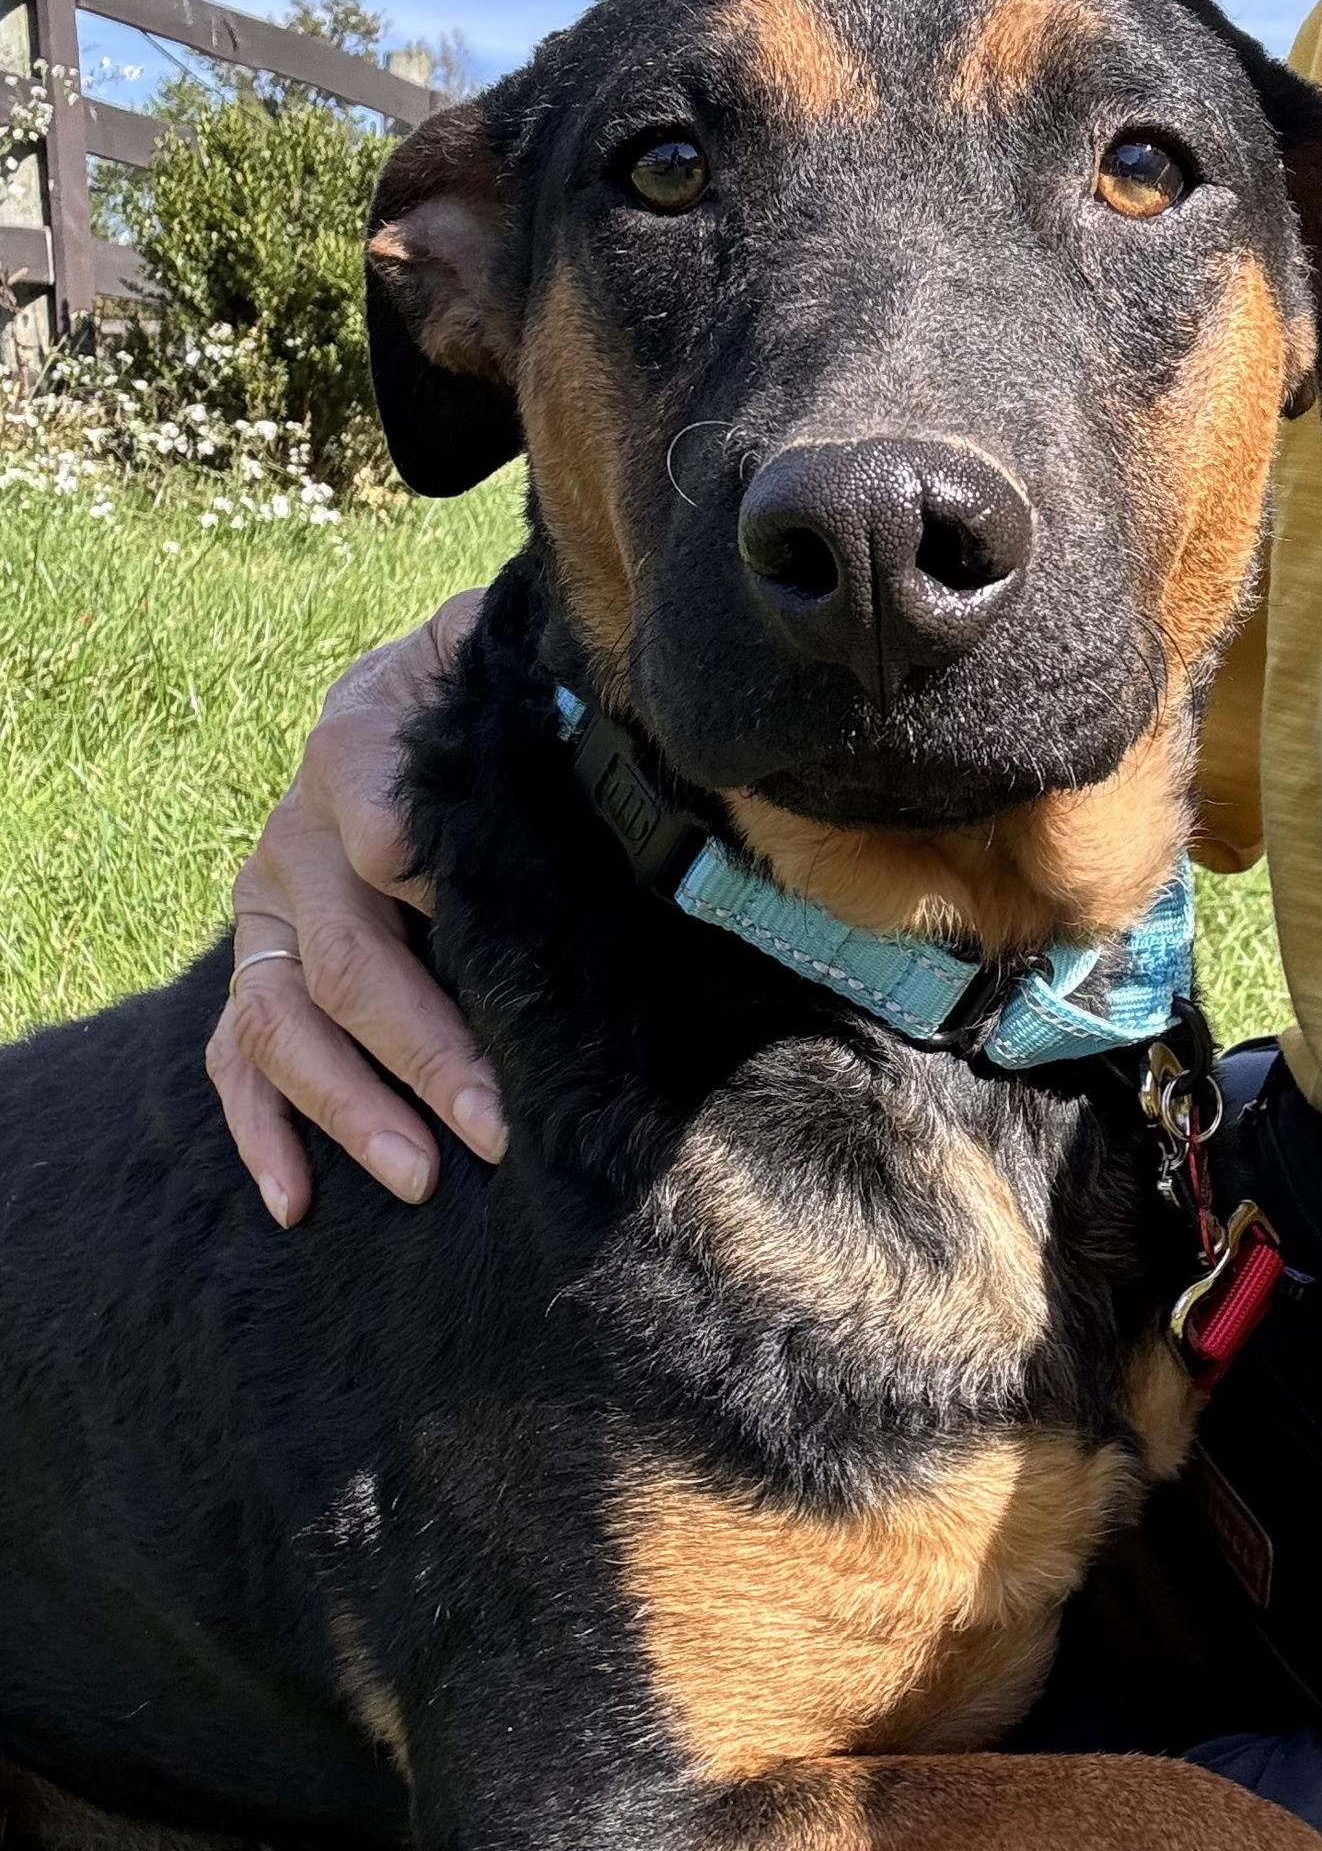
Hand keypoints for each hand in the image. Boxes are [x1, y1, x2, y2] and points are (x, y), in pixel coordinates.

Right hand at [206, 590, 504, 1224]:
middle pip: (345, 960)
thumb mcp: (484, 653)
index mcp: (356, 751)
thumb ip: (506, 649)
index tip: (520, 973)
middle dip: (423, 1051)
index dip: (444, 904)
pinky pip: (234, 1058)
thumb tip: (557, 668)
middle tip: (496, 1127)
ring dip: (347, 1106)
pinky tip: (297, 1200)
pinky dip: (258, 1132)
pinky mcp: (256, 969)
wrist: (408, 704)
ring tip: (419, 1176)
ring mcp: (265, 913)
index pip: (388, 839)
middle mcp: (295, 837)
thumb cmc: (474, 699)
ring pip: (280, 1023)